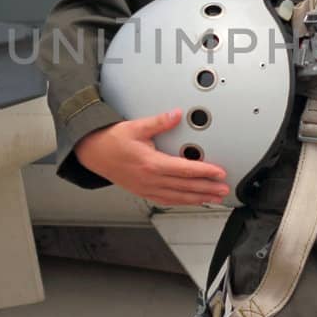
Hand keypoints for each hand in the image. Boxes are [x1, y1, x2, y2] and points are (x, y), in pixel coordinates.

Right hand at [74, 109, 230, 206]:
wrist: (93, 152)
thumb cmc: (112, 141)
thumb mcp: (136, 127)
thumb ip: (159, 122)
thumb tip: (175, 115)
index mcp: (151, 164)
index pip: (184, 170)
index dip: (205, 172)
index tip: (219, 173)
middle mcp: (150, 180)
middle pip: (185, 187)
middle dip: (207, 189)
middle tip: (224, 189)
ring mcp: (147, 188)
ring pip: (178, 197)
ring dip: (198, 198)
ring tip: (214, 198)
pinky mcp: (143, 191)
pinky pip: (167, 200)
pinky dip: (182, 202)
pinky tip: (191, 201)